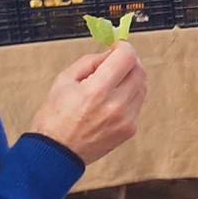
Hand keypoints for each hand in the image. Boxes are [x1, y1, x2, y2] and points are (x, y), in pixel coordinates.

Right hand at [28, 42, 147, 163]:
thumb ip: (90, 61)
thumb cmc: (55, 117)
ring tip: (111, 81)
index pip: (127, 57)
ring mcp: (126, 120)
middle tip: (117, 60)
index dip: (124, 47)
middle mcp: (116, 105)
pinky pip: (138, 103)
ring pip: (142, 87)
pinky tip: (112, 99)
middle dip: (130, 61)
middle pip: (139, 70)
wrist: (56, 153)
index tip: (117, 45)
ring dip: (131, 77)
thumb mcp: (64, 80)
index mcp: (97, 90)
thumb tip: (110, 52)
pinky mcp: (130, 130)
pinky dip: (129, 95)